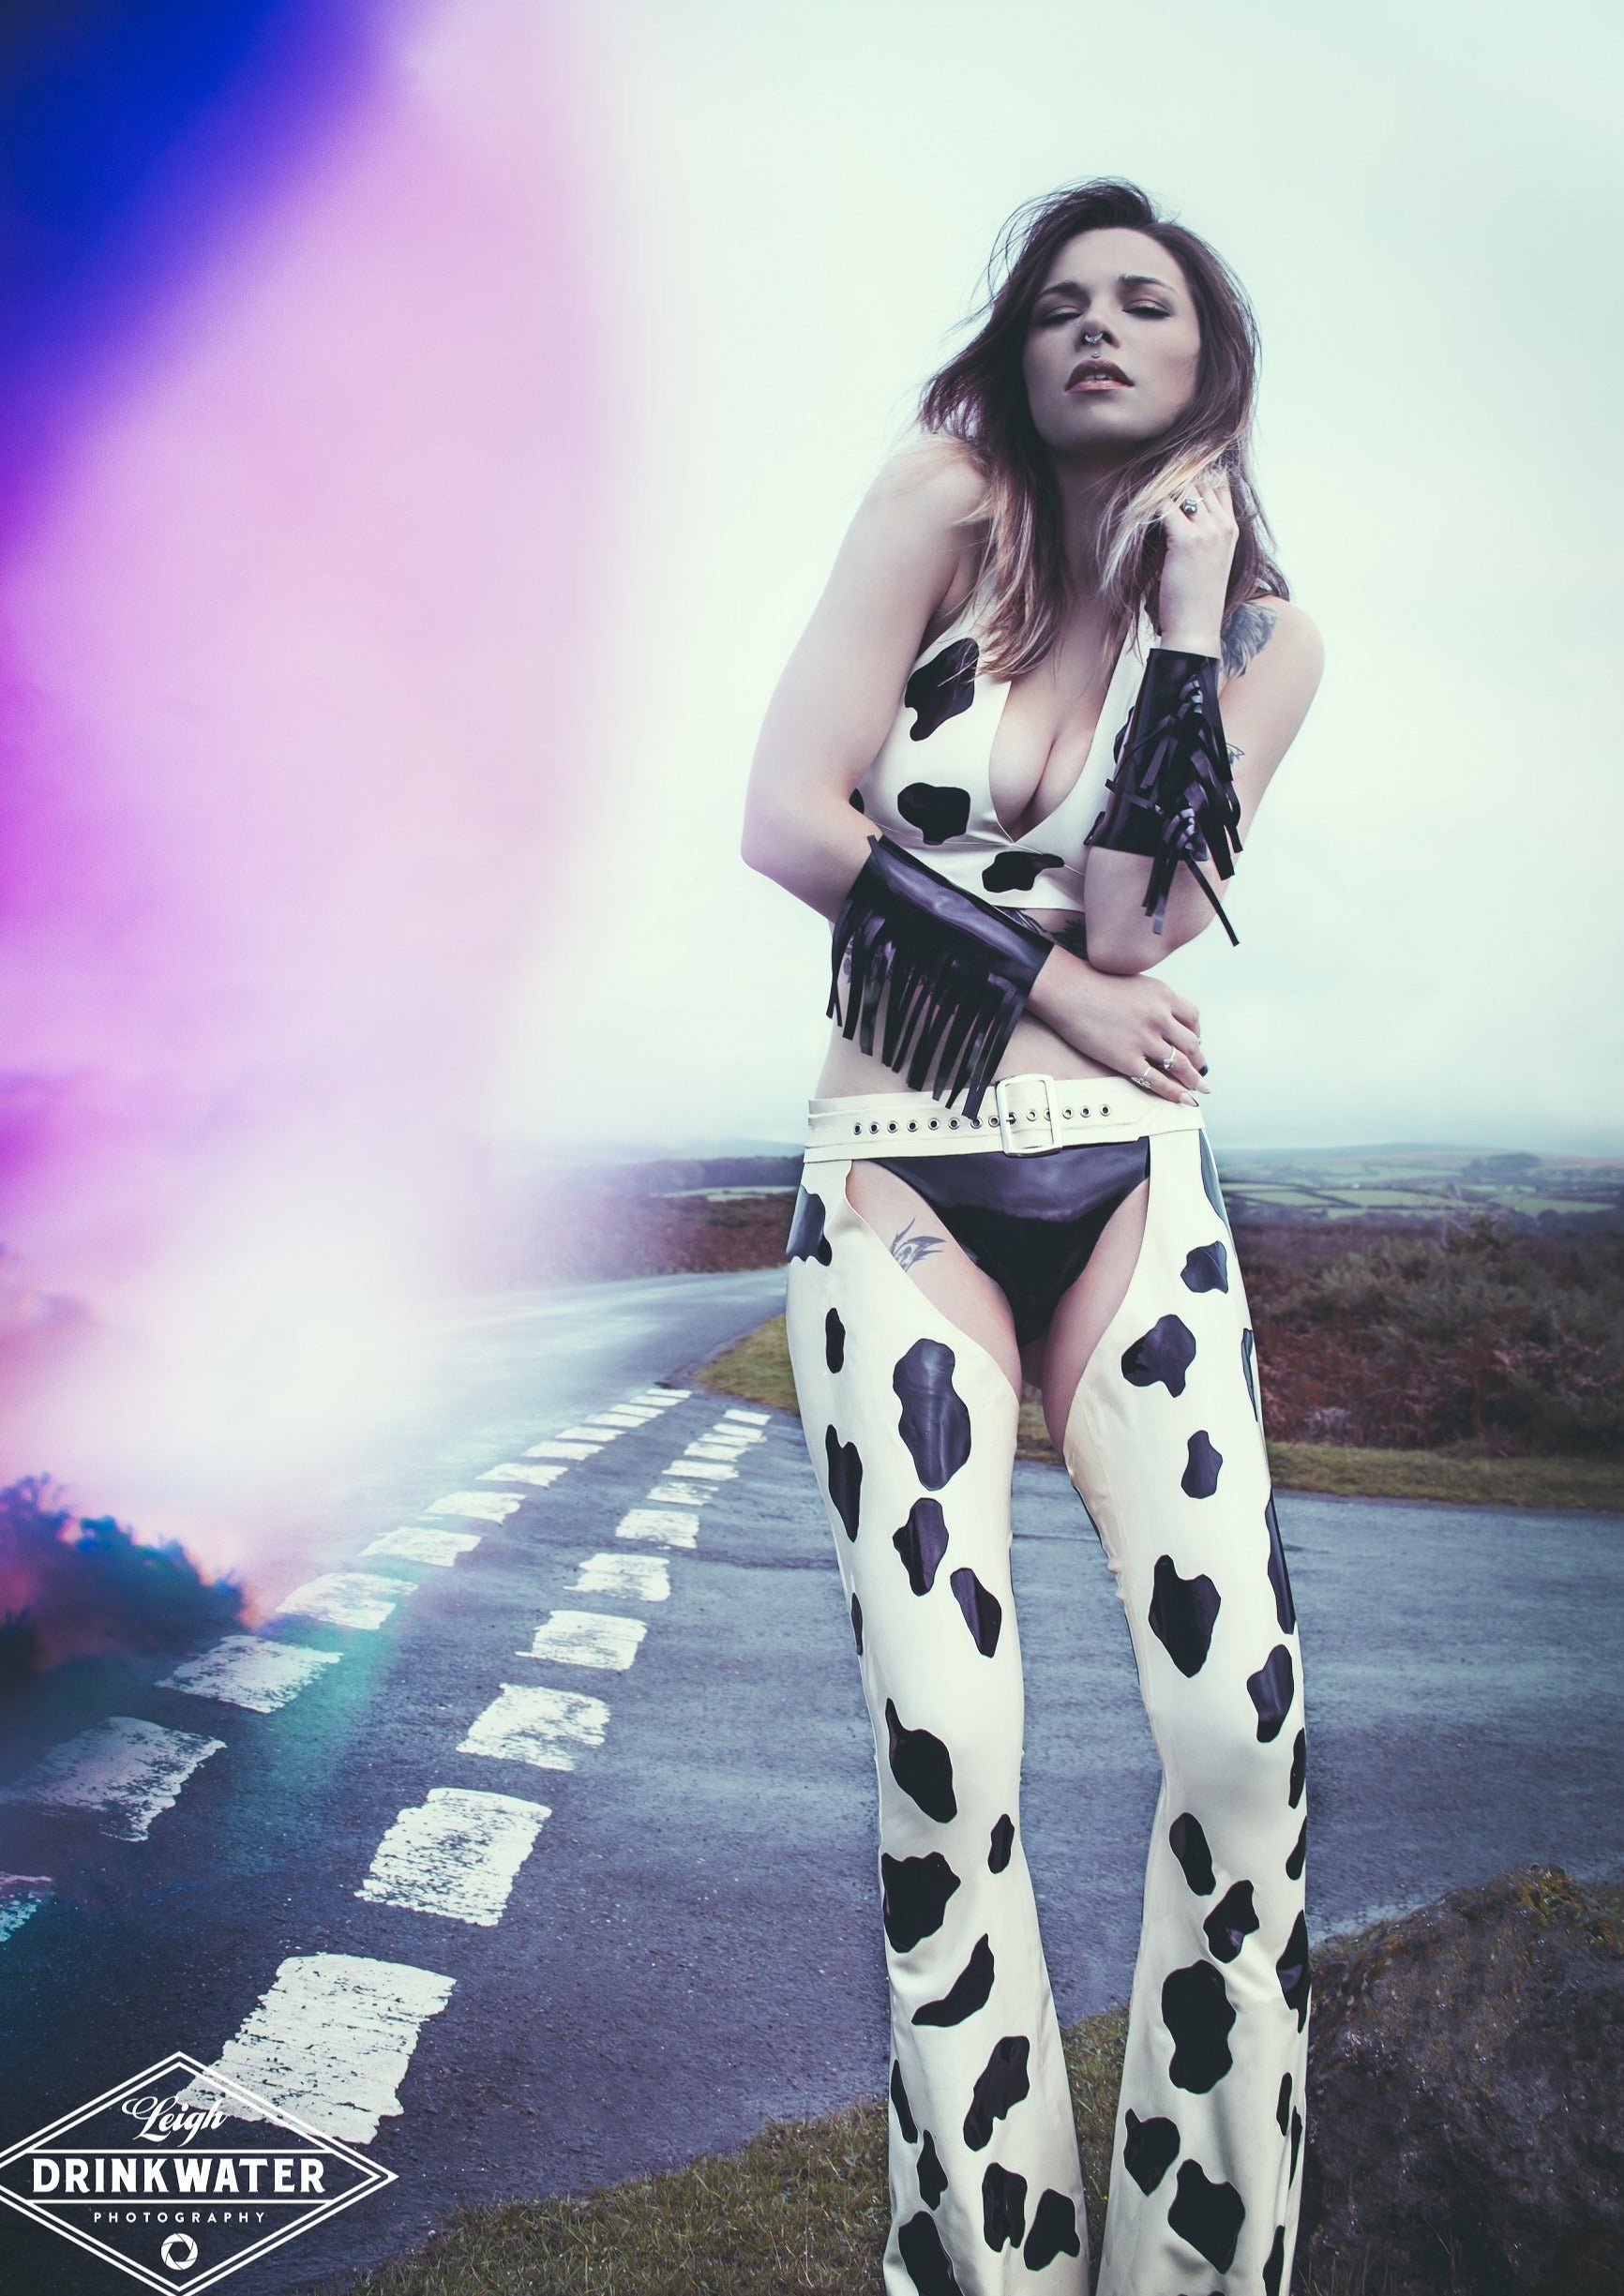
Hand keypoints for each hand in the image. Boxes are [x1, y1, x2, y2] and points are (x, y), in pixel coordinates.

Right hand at [1028, 949, 1207, 1102]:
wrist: (1067, 990)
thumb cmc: (1094, 984)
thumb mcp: (1135, 983)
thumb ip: (1153, 1000)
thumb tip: (1162, 1018)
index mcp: (1164, 995)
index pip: (1194, 1019)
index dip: (1197, 1033)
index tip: (1194, 1042)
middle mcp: (1160, 1017)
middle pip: (1192, 1044)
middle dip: (1198, 1061)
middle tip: (1200, 1070)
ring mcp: (1144, 1039)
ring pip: (1181, 1065)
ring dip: (1193, 1080)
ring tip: (1198, 1089)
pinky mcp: (1126, 1059)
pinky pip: (1157, 1081)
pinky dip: (1174, 1092)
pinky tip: (1183, 1099)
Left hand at [1154, 463, 1237, 656]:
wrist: (1196, 629)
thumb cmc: (1196, 601)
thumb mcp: (1207, 562)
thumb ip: (1199, 536)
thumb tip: (1174, 517)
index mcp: (1231, 528)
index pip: (1218, 484)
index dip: (1195, 475)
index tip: (1170, 474)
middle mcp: (1223, 525)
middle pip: (1200, 479)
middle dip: (1173, 476)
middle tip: (1146, 476)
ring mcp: (1207, 531)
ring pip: (1183, 488)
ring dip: (1159, 487)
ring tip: (1137, 487)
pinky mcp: (1186, 540)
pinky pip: (1164, 506)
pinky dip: (1147, 504)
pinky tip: (1133, 509)